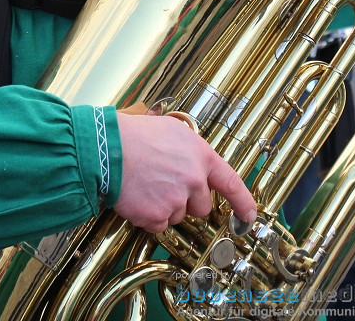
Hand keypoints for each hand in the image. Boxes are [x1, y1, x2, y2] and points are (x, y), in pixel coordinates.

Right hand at [112, 113, 256, 233]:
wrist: (106, 149)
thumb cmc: (134, 135)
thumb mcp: (171, 130)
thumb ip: (190, 150)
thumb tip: (192, 161)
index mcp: (201, 157)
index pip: (231, 184)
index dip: (243, 202)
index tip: (248, 215)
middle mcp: (194, 181)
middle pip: (202, 206)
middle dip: (187, 200)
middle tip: (164, 184)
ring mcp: (176, 200)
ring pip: (177, 215)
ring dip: (164, 206)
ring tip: (146, 185)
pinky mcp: (156, 216)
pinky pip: (158, 225)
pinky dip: (148, 216)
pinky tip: (138, 197)